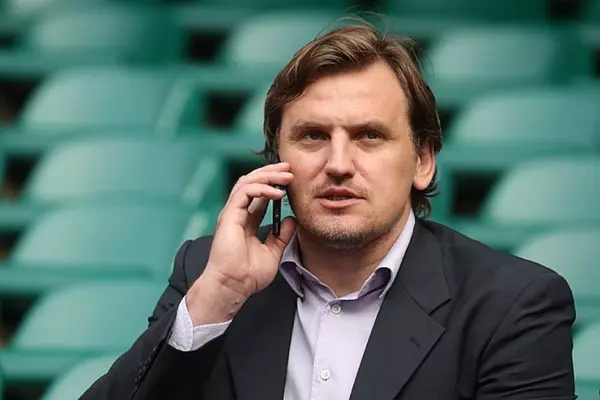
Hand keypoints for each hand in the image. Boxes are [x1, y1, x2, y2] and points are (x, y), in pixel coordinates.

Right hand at [186, 162, 295, 324]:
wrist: (233, 286)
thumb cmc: (248, 275)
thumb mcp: (273, 253)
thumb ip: (281, 236)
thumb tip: (291, 220)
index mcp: (246, 221)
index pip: (259, 194)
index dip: (274, 184)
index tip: (291, 180)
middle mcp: (237, 214)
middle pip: (252, 183)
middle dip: (271, 173)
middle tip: (289, 169)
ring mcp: (232, 213)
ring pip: (247, 182)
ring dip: (268, 175)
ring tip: (286, 175)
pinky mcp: (229, 215)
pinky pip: (245, 192)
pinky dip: (262, 188)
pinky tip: (277, 192)